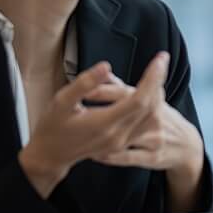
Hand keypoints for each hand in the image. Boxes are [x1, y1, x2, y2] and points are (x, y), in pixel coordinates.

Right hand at [17, 55, 169, 195]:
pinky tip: (149, 92)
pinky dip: (151, 106)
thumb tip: (105, 67)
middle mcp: (118, 135)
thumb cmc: (53, 126)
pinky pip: (145, 124)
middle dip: (158, 81)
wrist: (51, 154)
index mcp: (104, 123)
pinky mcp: (122, 144)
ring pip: (151, 118)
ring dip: (157, 94)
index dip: (152, 78)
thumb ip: (84, 84)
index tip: (160, 59)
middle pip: (150, 107)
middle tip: (161, 60)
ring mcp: (122, 142)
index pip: (139, 99)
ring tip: (157, 73)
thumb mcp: (62, 101)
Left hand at [78, 61, 204, 174]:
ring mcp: (154, 138)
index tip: (84, 90)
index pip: (125, 92)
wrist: (186, 145)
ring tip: (82, 133)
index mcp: (151, 100)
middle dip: (102, 109)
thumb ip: (123, 88)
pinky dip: (111, 157)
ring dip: (103, 136)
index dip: (104, 90)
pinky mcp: (153, 157)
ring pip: (126, 136)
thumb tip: (104, 72)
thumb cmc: (160, 118)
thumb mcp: (149, 98)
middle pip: (125, 111)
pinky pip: (128, 158)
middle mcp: (153, 118)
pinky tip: (96, 154)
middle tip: (78, 108)